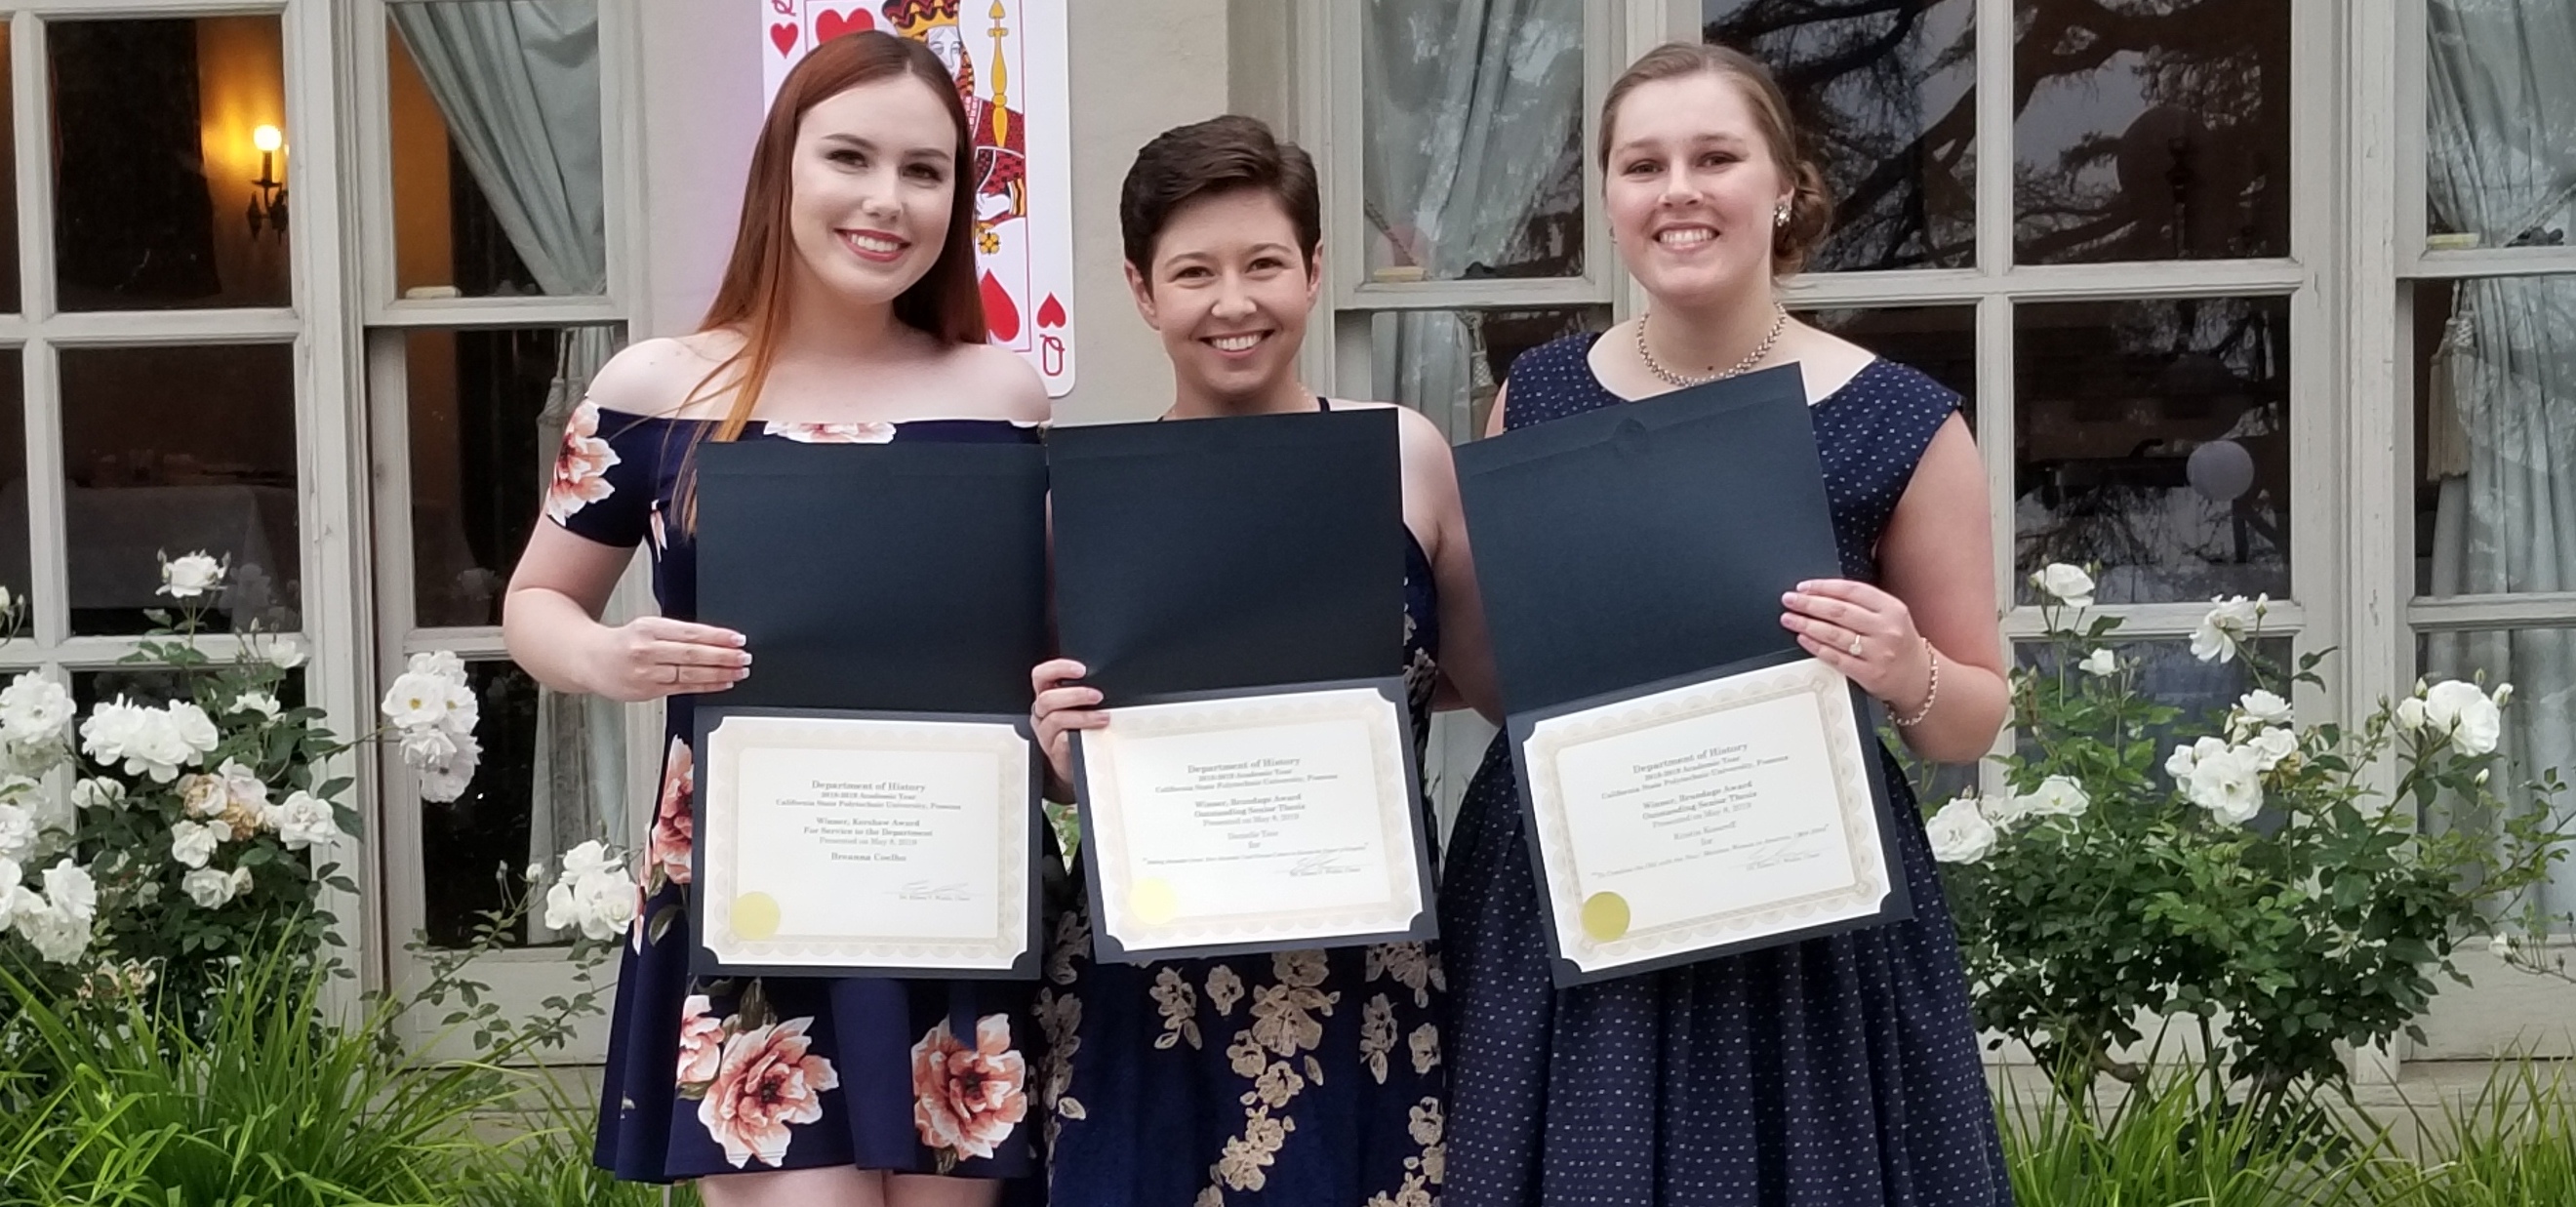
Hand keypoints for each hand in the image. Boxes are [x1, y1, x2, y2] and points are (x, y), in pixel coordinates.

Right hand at [584, 616, 749, 701]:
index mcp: (649, 629)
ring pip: (690, 674)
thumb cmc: (622, 642)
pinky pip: (683, 689)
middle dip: (723, 657)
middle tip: (744, 657)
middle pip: (693, 654)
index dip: (718, 637)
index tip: (738, 639)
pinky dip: (706, 686)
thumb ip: (677, 633)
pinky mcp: (648, 691)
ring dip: (719, 673)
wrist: (589, 659)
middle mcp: (647, 650)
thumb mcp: (647, 627)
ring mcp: (647, 673)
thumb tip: (715, 639)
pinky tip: (723, 683)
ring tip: (739, 672)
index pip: (691, 632)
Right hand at [1032, 658, 1106, 787]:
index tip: (1081, 669)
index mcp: (1046, 695)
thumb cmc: (1077, 728)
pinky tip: (1095, 733)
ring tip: (1103, 717)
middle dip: (1075, 694)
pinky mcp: (1054, 750)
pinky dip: (1081, 734)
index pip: (1042, 675)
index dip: (1058, 669)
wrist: (1073, 761)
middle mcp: (1042, 712)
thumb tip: (1110, 683)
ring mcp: (1046, 732)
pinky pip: (1063, 740)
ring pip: (1056, 718)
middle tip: (1097, 696)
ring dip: (1082, 716)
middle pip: (1047, 698)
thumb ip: (1085, 692)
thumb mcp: (1077, 705)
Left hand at [1781, 579, 1932, 712]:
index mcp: (1892, 609)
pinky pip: (1836, 658)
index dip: (1823, 587)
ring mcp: (1879, 653)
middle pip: (1839, 612)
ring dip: (1807, 624)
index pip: (1851, 591)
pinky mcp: (1870, 674)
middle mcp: (1887, 629)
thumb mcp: (1891, 616)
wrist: (1919, 678)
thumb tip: (1821, 593)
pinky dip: (1816, 647)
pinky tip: (1803, 638)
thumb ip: (1863, 603)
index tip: (1803, 587)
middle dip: (1809, 604)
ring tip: (1789, 618)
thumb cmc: (1899, 643)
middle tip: (1789, 600)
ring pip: (1835, 634)